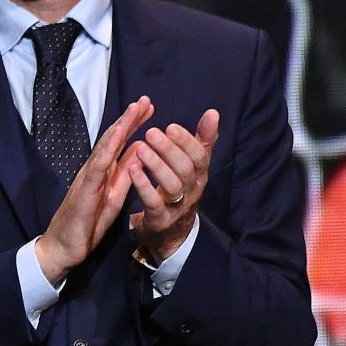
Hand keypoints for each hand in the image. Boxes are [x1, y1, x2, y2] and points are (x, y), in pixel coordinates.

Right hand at [35, 96, 154, 284]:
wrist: (63, 248)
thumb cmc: (85, 226)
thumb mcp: (112, 199)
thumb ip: (123, 177)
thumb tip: (137, 154)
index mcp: (102, 174)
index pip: (119, 146)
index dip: (133, 126)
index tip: (148, 109)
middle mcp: (93, 171)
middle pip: (112, 141)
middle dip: (129, 120)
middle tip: (145, 100)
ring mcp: (87, 179)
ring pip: (105, 148)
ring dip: (120, 128)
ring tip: (134, 110)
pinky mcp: (83, 191)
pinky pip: (97, 167)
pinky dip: (107, 150)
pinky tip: (118, 136)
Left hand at [126, 109, 219, 262]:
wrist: (171, 233)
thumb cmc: (180, 191)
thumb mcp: (193, 166)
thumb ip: (202, 141)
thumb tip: (213, 112)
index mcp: (200, 175)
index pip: (200, 156)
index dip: (187, 141)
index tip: (171, 126)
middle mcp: (192, 190)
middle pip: (186, 169)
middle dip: (169, 150)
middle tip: (151, 132)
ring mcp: (178, 207)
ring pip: (172, 186)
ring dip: (156, 166)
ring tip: (140, 149)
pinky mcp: (161, 220)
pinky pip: (153, 203)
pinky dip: (143, 186)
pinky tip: (132, 170)